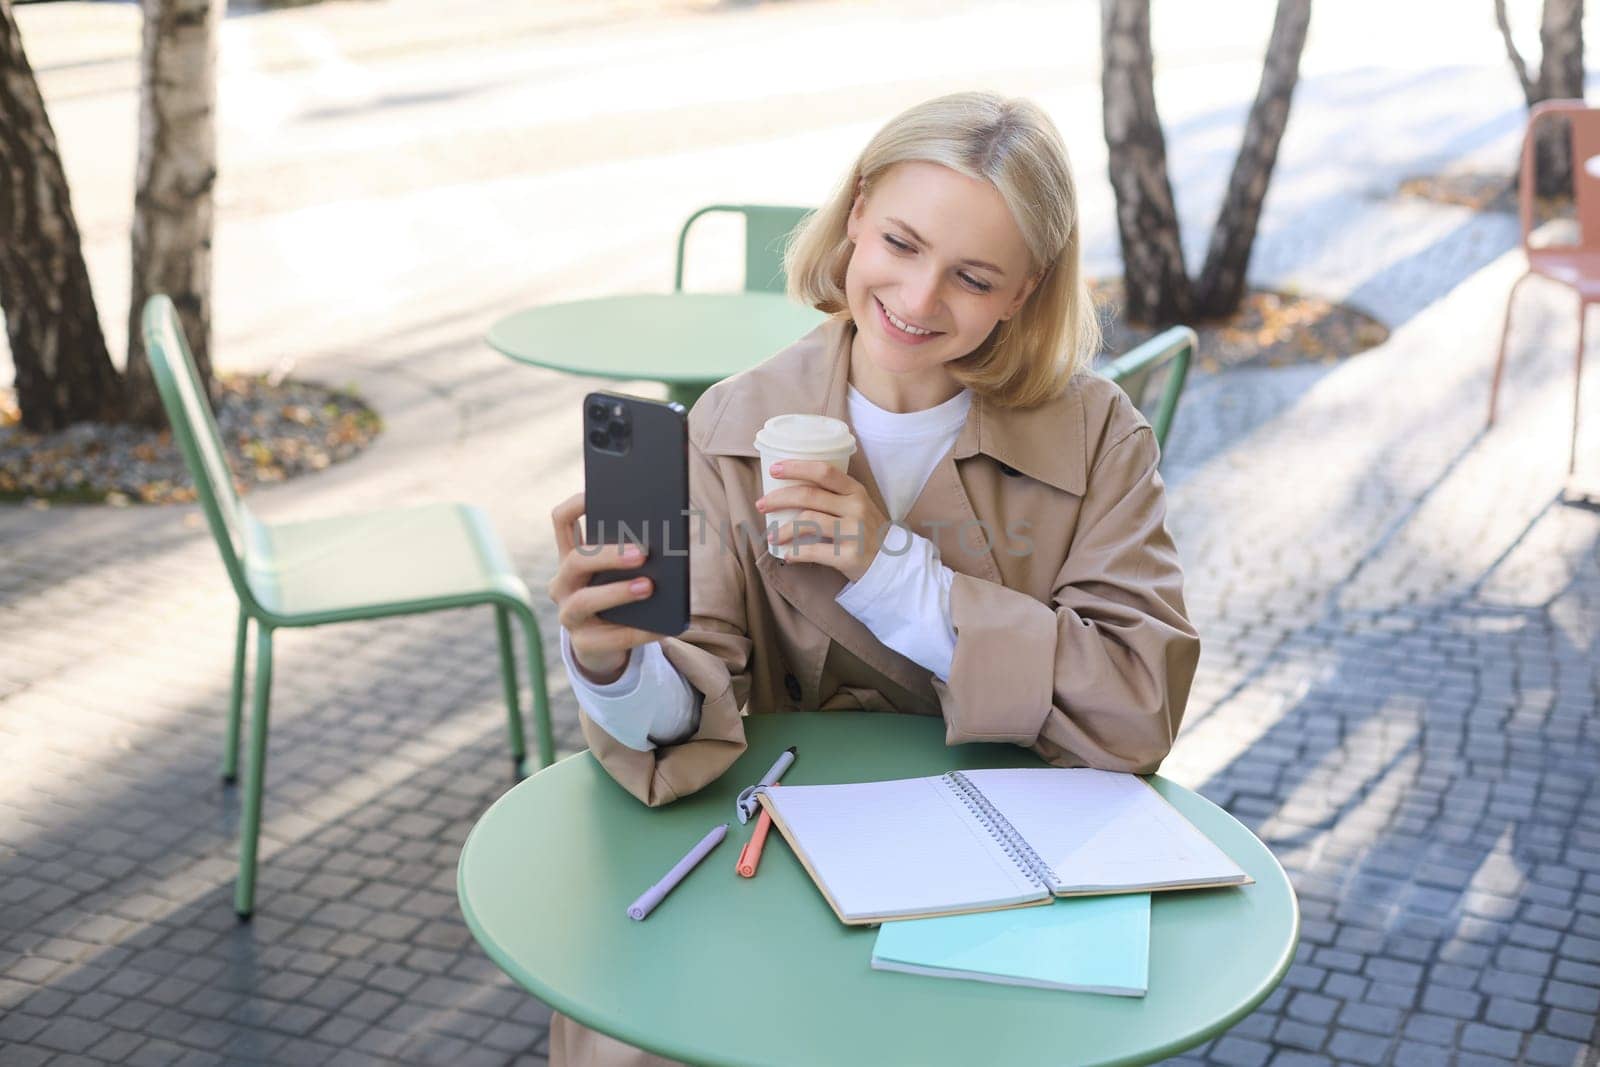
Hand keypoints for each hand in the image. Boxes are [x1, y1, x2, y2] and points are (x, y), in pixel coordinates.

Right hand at [547, 492, 663, 684]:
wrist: (604, 645)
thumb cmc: (617, 596)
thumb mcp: (619, 573)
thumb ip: (631, 555)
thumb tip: (664, 541)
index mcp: (571, 557)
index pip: (561, 521)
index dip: (575, 505)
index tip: (596, 494)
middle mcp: (562, 583)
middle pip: (576, 560)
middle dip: (608, 555)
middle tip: (642, 553)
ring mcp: (568, 614)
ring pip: (584, 600)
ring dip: (618, 592)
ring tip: (649, 587)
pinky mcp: (583, 644)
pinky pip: (611, 637)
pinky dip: (638, 631)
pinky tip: (661, 628)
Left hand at [756, 460, 891, 581]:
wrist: (892, 564)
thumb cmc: (868, 531)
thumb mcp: (859, 505)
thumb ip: (834, 496)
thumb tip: (791, 490)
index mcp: (855, 491)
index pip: (824, 471)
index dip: (797, 468)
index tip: (775, 469)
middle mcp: (855, 508)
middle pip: (808, 496)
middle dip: (779, 499)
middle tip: (761, 504)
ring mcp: (853, 532)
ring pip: (807, 522)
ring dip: (783, 530)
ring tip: (771, 535)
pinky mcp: (848, 556)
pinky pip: (813, 551)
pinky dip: (795, 553)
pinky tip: (786, 554)